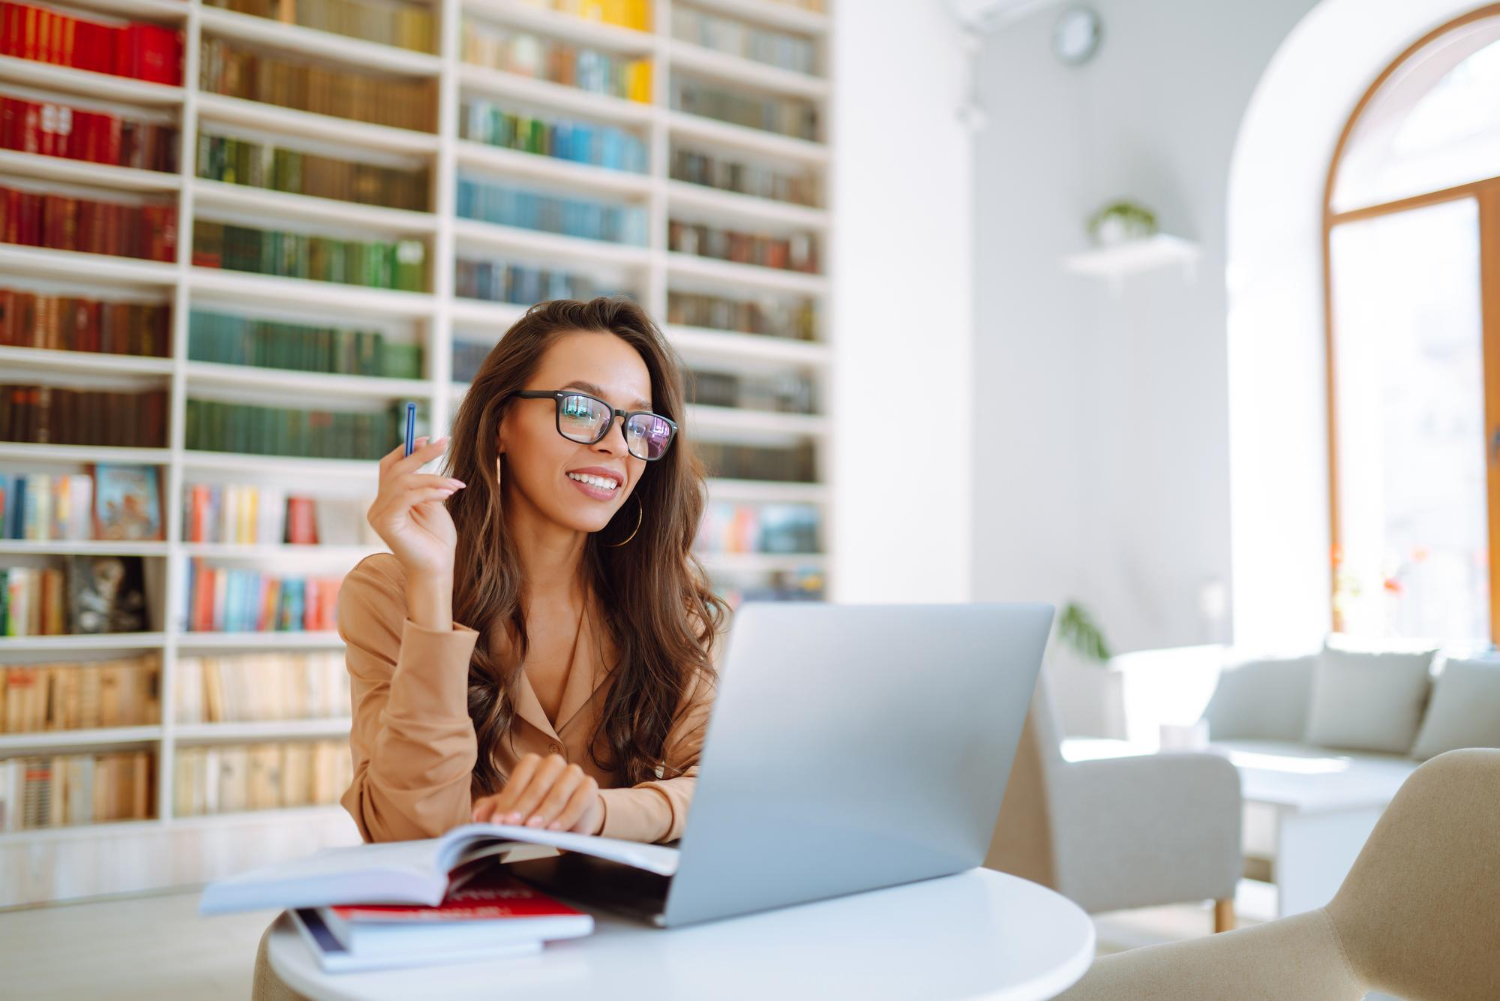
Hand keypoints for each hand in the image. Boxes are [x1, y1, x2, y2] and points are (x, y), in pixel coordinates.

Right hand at [366, 436, 464, 579]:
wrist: (438, 568)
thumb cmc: (437, 539)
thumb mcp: (432, 502)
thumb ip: (423, 482)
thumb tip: (424, 449)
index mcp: (387, 501)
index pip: (389, 467)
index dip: (406, 449)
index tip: (428, 438)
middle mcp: (378, 506)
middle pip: (394, 469)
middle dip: (421, 454)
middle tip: (445, 443)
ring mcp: (379, 515)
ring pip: (403, 482)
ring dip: (433, 478)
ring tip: (456, 485)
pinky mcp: (386, 524)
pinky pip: (405, 497)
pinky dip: (428, 491)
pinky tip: (447, 493)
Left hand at [470, 753, 603, 834]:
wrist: (575, 814)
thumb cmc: (540, 808)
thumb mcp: (515, 809)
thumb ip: (493, 810)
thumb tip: (476, 817)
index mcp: (533, 763)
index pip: (519, 779)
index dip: (508, 802)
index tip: (498, 822)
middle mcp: (554, 763)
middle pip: (538, 785)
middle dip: (523, 807)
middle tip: (512, 826)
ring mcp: (574, 773)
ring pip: (559, 793)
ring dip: (544, 813)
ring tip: (533, 829)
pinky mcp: (590, 787)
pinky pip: (579, 801)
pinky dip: (565, 817)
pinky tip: (554, 829)